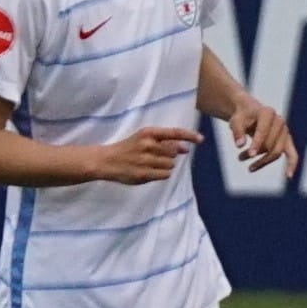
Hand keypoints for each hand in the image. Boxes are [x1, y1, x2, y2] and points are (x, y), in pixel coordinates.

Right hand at [86, 126, 202, 187]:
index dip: (189, 136)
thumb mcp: (143, 139)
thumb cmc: (127, 149)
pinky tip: (150, 172)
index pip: (174, 132)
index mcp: (148, 133)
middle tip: (155, 157)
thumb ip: (164, 142)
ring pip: (171, 164)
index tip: (201, 140)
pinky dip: (161, 174)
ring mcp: (146, 160)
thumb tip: (186, 148)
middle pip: (174, 152)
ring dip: (165, 166)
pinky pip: (165, 175)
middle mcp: (148, 144)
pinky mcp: (144, 173)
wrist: (105, 161)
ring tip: (150, 164)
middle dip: (170, 155)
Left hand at [221, 93, 296, 174]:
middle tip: (240, 158)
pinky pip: (292, 154)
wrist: (250, 113)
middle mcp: (279, 121)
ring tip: (249, 168)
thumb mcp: (236, 121)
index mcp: (267, 113)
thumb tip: (240, 145)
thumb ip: (237, 132)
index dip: (257, 143)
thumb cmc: (242, 117)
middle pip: (270, 143)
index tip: (249, 155)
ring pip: (277, 151)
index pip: (263, 131)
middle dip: (255, 153)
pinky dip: (291, 164)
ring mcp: (285, 131)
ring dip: (263, 162)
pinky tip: (288, 176)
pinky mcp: (287, 141)